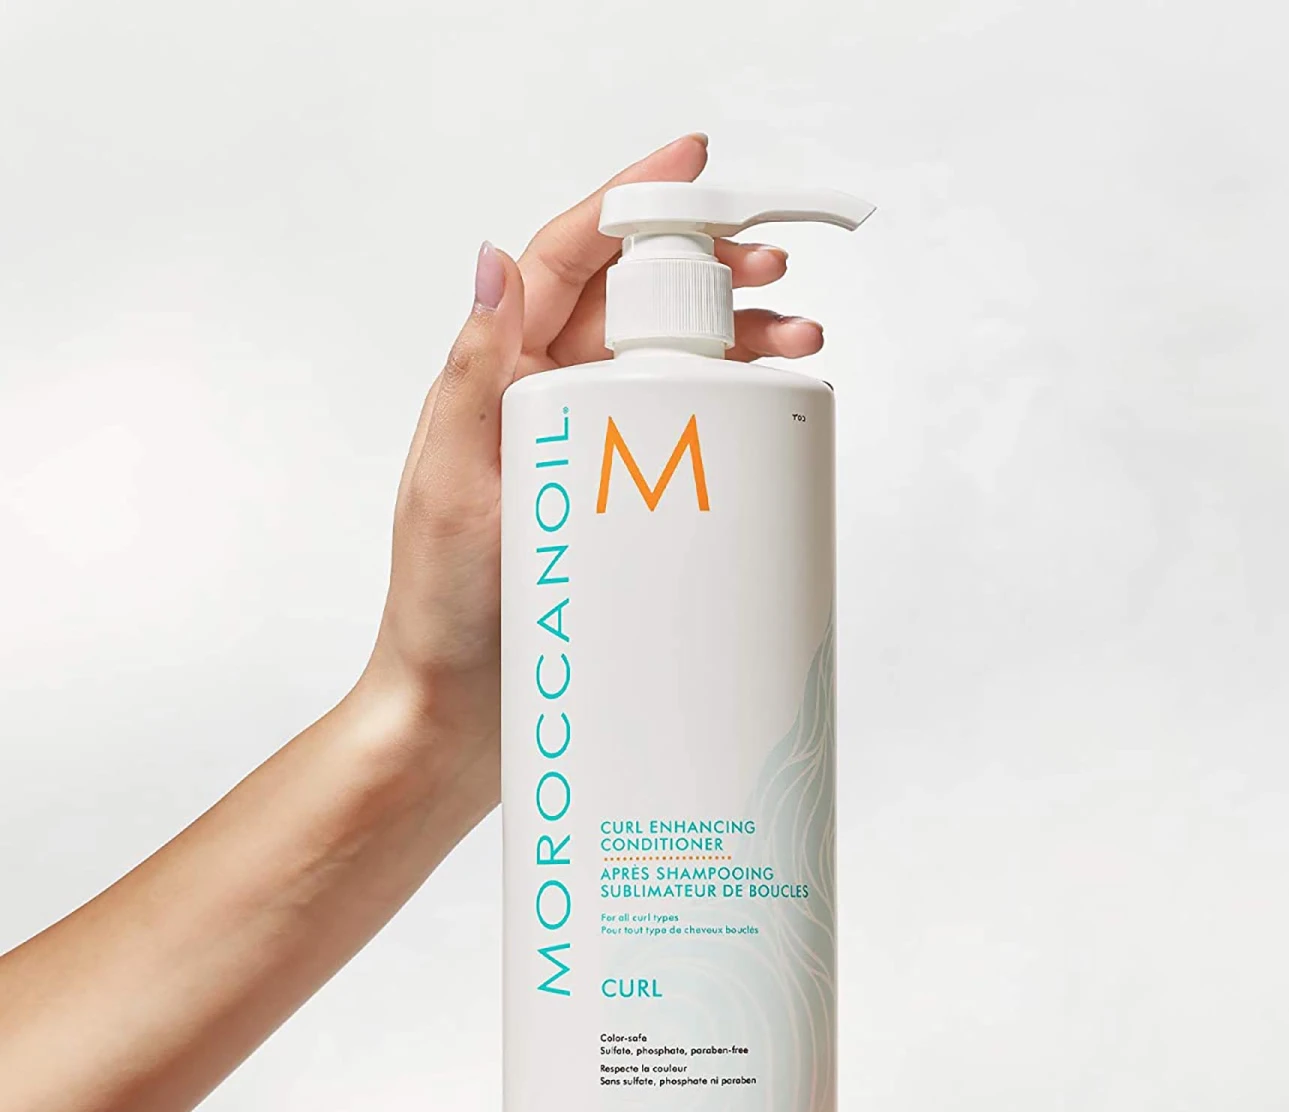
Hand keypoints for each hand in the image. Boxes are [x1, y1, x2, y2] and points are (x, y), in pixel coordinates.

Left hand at [358, 132, 823, 801]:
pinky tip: (769, 420)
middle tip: (776, 276)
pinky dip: (728, 421)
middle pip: (635, 308)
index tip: (693, 169)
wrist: (461, 717)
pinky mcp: (619, 512)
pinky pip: (680, 445)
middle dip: (708, 273)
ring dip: (733, 345)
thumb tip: (489, 260)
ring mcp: (587, 459)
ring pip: (667, 371)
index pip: (567, 264)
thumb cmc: (444, 609)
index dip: (630, 205)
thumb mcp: (452, 485)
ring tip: (795, 343)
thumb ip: (473, 377)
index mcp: (499, 381)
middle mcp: (545, 407)